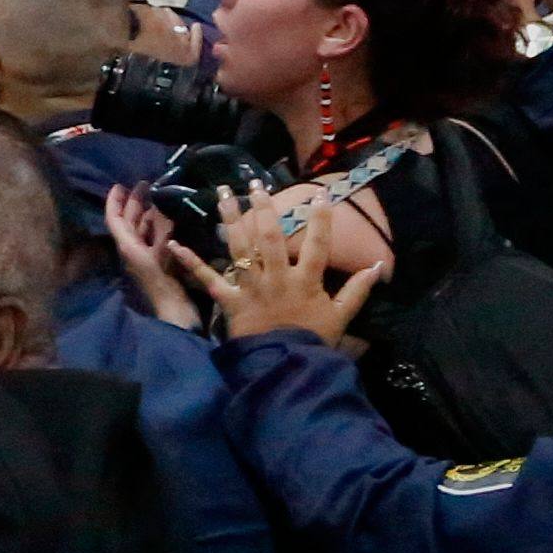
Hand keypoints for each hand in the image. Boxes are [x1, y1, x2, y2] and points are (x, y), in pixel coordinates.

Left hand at [102, 185, 199, 329]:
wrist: (175, 312)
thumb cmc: (165, 284)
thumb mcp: (162, 253)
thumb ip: (161, 230)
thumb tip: (159, 209)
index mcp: (127, 247)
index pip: (114, 219)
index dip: (114, 201)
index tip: (120, 184)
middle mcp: (132, 250)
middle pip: (128, 222)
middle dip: (133, 202)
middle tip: (145, 184)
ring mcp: (143, 257)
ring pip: (140, 229)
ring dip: (146, 213)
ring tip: (157, 196)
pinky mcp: (156, 262)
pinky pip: (152, 238)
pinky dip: (157, 225)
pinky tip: (167, 217)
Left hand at [161, 185, 390, 345]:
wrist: (283, 368)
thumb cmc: (312, 341)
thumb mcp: (341, 317)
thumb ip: (358, 290)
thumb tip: (377, 265)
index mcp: (305, 280)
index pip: (317, 244)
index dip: (321, 219)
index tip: (320, 195)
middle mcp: (276, 277)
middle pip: (269, 237)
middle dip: (263, 207)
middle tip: (256, 184)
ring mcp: (250, 287)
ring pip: (238, 248)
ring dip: (230, 219)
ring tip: (224, 193)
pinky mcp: (229, 300)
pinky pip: (207, 279)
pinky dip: (191, 262)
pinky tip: (175, 244)